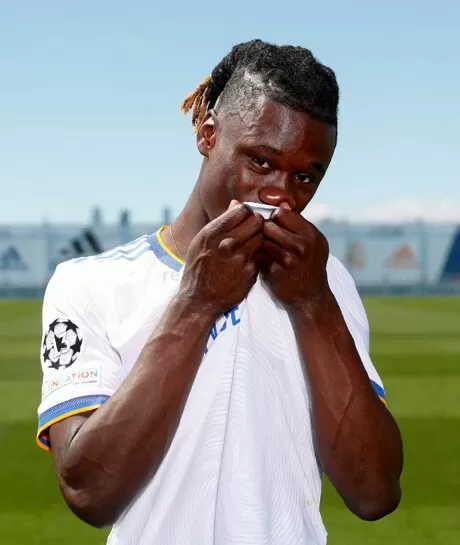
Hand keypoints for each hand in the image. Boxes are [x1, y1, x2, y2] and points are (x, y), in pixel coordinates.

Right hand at [179, 200, 263, 319]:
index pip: (242, 210)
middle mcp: (227, 244)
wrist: (199, 300)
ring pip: (262, 237)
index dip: (246, 213)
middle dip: (257, 224)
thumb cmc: (199, 269)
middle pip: (257, 221)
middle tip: (252, 231)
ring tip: (250, 246)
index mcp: (213, 233)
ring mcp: (240, 259)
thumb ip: (220, 222)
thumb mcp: (201, 242)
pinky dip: (257, 257)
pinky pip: (261, 256)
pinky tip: (248, 262)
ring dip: (258, 240)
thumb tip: (236, 204)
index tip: (245, 219)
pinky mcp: (250, 272)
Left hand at [260, 203, 329, 309]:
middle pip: (269, 225)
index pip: (281, 213)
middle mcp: (302, 245)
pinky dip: (258, 256)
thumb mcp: (312, 243)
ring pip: (262, 239)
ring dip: (260, 243)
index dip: (273, 218)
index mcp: (311, 234)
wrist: (310, 298)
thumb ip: (296, 224)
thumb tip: (281, 203)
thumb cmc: (308, 266)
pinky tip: (262, 260)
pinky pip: (258, 255)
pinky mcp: (275, 271)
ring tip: (264, 249)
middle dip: (264, 230)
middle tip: (265, 238)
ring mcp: (289, 259)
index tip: (272, 226)